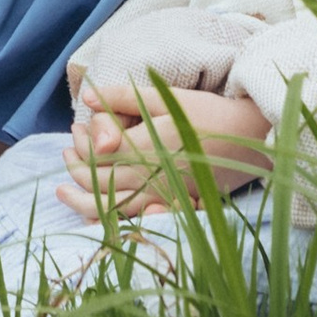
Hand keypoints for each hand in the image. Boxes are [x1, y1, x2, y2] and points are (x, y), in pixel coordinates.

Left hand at [63, 73, 271, 217]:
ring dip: (85, 203)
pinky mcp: (177, 205)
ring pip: (114, 208)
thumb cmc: (209, 113)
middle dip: (75, 175)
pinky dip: (113, 220)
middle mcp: (151, 176)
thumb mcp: (167, 97)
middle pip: (100, 184)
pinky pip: (137, 219)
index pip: (97, 156)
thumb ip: (123, 97)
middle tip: (63, 163)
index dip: (78, 149)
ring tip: (67, 196)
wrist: (253, 137)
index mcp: (145, 147)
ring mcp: (164, 195)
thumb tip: (86, 97)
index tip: (70, 138)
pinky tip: (102, 217)